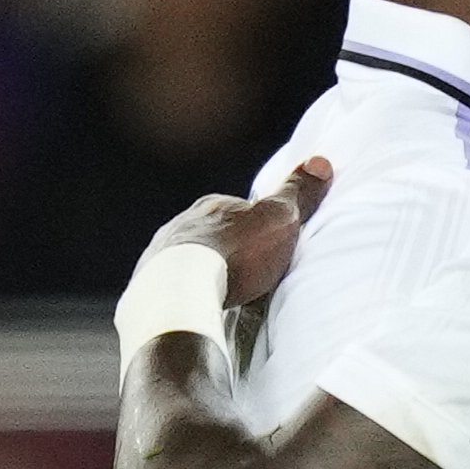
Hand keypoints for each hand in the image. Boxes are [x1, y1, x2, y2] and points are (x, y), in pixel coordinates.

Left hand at [145, 157, 332, 312]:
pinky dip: (183, 292)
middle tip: (245, 273)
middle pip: (209, 234)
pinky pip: (169, 286)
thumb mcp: (278, 219)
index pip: (237, 210)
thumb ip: (297, 193)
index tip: (267, 243)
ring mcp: (159, 254)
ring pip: (186, 258)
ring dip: (201, 271)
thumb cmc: (235, 254)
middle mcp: (180, 224)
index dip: (255, 226)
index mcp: (212, 206)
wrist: (182, 292)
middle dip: (225, 249)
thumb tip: (321, 162)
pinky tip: (194, 306)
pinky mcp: (148, 285)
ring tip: (220, 294)